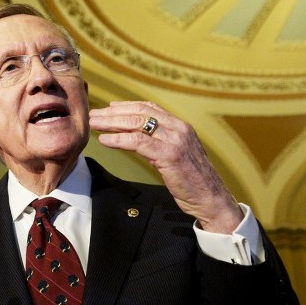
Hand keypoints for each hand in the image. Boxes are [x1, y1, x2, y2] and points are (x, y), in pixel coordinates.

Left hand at [88, 101, 243, 232]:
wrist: (212, 199)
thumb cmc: (193, 181)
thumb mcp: (177, 156)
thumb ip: (160, 144)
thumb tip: (138, 139)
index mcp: (181, 126)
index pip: (150, 108)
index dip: (127, 105)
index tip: (110, 107)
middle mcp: (178, 129)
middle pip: (140, 112)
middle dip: (114, 113)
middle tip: (94, 114)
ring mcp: (175, 141)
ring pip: (137, 124)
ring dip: (112, 123)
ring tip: (94, 124)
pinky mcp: (169, 156)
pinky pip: (138, 142)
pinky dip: (119, 139)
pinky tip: (105, 140)